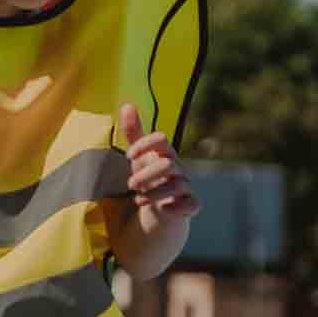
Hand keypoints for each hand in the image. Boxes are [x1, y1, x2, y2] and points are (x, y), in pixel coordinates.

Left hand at [121, 102, 199, 219]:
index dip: (144, 145)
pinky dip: (177, 207)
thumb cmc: (148, 179)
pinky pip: (191, 204)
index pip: (161, 139)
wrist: (157, 211)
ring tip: (137, 199)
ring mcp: (185, 186)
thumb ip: (133, 133)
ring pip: (177, 185)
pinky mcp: (190, 205)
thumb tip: (127, 104)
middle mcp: (178, 168)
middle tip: (130, 184)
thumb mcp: (138, 157)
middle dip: (147, 174)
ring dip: (155, 192)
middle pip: (168, 164)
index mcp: (165, 153)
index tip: (128, 155)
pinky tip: (162, 209)